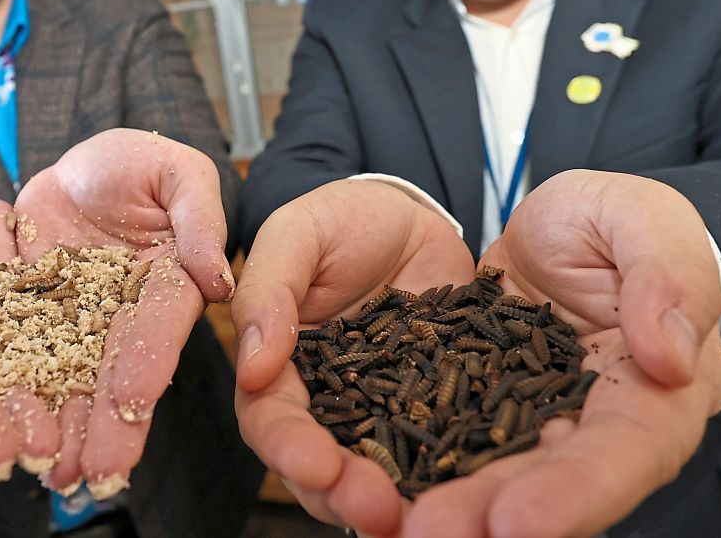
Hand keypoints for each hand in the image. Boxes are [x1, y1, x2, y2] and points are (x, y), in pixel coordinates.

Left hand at [13, 128, 232, 495]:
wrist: (79, 169)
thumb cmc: (139, 163)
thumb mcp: (176, 171)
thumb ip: (199, 215)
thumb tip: (218, 277)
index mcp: (168, 282)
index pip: (158, 327)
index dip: (147, 366)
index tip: (132, 406)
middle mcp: (125, 315)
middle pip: (116, 373)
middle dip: (108, 425)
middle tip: (97, 475)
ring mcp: (79, 324)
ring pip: (71, 380)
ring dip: (65, 428)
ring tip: (53, 475)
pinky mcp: (36, 322)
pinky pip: (24, 359)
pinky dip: (18, 397)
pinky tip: (8, 434)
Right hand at [232, 179, 475, 535]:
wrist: (411, 214)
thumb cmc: (342, 218)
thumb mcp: (297, 235)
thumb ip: (269, 291)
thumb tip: (253, 366)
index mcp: (281, 364)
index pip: (271, 417)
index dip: (289, 446)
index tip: (315, 464)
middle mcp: (327, 399)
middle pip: (321, 464)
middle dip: (341, 493)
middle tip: (375, 510)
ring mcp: (383, 407)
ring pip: (378, 471)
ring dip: (393, 498)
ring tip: (419, 517)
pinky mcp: (436, 405)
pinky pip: (440, 446)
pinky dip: (448, 473)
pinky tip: (467, 487)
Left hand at [233, 172, 720, 537]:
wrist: (554, 229)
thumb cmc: (612, 222)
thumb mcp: (641, 219)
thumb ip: (664, 273)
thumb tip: (669, 356)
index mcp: (653, 395)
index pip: (625, 453)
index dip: (578, 493)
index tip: (518, 521)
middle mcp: (589, 430)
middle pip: (544, 484)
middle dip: (485, 513)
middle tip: (428, 534)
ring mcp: (526, 428)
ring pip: (485, 475)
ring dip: (439, 503)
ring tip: (382, 518)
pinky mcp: (472, 413)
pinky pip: (438, 441)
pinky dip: (404, 462)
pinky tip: (361, 479)